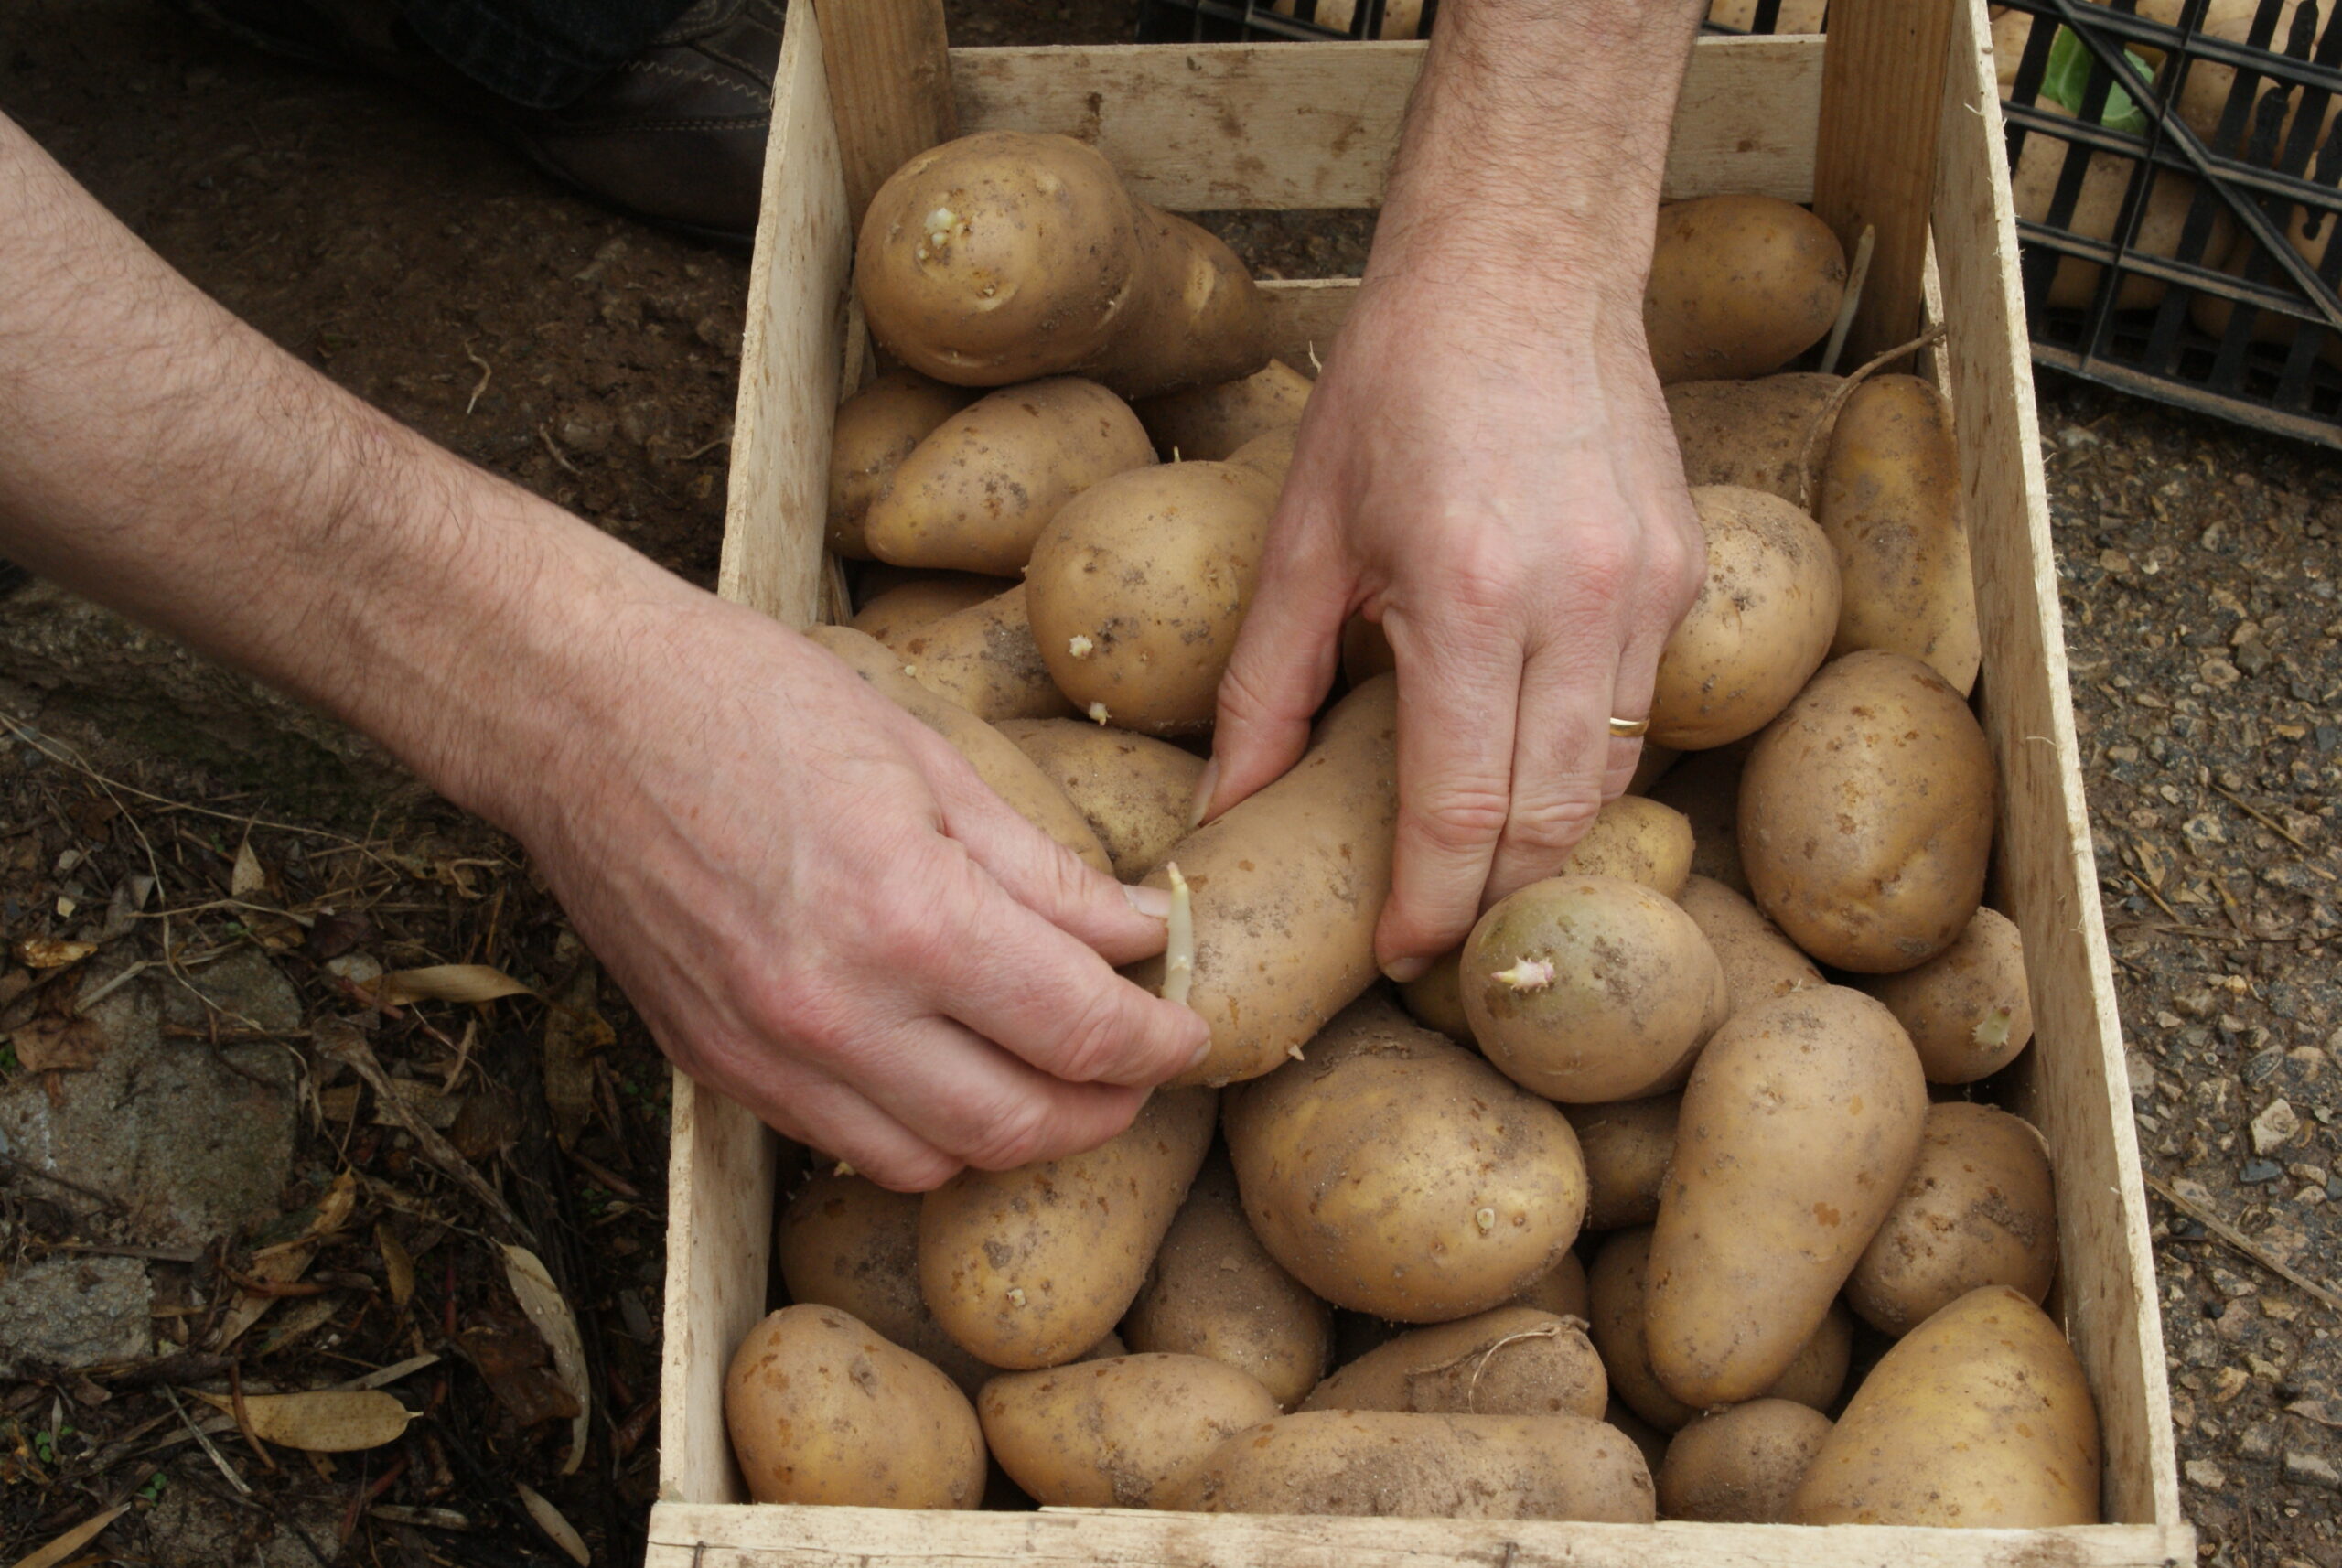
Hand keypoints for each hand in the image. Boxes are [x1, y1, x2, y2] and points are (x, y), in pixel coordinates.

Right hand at [497, 589, 1208, 1189]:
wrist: (578, 717)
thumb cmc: (753, 704)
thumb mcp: (929, 759)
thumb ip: (1044, 868)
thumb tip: (1143, 931)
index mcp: (910, 918)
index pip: (1080, 1031)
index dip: (1159, 1043)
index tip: (1191, 1030)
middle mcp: (838, 1012)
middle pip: (1019, 1126)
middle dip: (1106, 1108)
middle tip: (1140, 1068)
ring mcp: (768, 1054)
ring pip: (934, 1163)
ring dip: (1013, 1137)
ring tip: (1052, 1080)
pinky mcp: (716, 1069)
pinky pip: (845, 1147)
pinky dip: (918, 1135)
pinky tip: (946, 1076)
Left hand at [1199, 274, 1704, 980]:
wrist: (1518, 271)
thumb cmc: (1395, 392)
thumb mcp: (1303, 540)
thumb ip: (1263, 691)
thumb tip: (1226, 811)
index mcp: (1468, 597)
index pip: (1462, 810)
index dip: (1430, 905)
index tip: (1400, 955)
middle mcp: (1578, 603)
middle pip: (1550, 821)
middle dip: (1493, 901)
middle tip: (1438, 937)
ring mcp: (1650, 589)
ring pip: (1608, 777)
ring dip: (1545, 842)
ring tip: (1479, 871)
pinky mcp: (1688, 574)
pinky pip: (1639, 707)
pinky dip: (1584, 755)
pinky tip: (1529, 757)